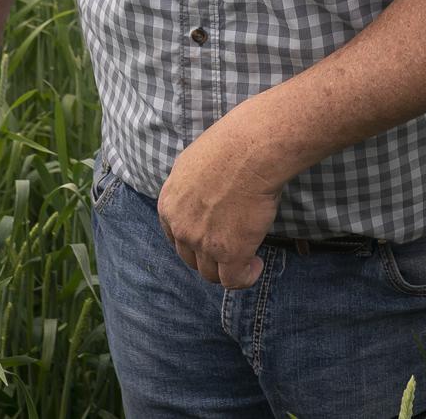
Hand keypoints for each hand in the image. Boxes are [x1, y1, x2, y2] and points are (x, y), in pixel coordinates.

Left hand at [157, 97, 289, 287]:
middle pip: (190, 258)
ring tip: (246, 258)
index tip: (211, 236)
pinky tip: (256, 265)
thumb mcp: (194, 161)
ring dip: (227, 268)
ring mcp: (203, 243)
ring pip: (210, 273)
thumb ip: (190, 184)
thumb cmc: (231, 144)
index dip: (193, 240)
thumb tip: (200, 190)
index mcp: (169, 204)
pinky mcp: (229, 253)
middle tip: (230, 245)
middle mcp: (180, 227)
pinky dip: (245, 276)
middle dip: (209, 256)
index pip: (174, 236)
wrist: (252, 149)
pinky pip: (233, 280)